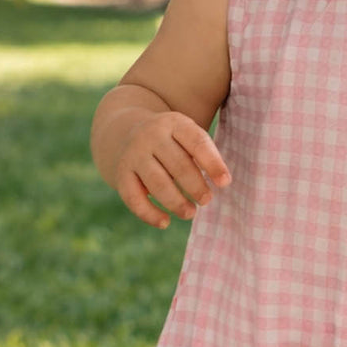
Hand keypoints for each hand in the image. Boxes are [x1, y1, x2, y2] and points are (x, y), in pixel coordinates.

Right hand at [115, 111, 230, 228]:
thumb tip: (222, 182)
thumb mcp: (186, 136)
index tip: (225, 183)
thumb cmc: (172, 141)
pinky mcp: (122, 174)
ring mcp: (134, 155)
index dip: (213, 163)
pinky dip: (149, 214)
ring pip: (157, 183)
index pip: (197, 142)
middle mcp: (151, 136)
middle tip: (206, 200)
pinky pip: (134, 198)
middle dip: (195, 186)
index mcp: (174, 123)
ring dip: (176, 202)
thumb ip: (204, 154)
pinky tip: (165, 223)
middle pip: (178, 165)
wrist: (127, 131)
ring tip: (190, 213)